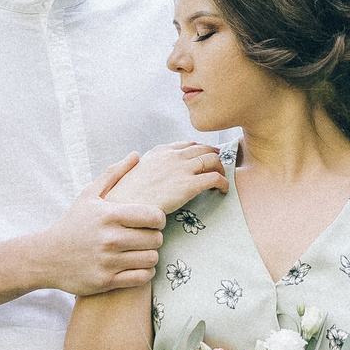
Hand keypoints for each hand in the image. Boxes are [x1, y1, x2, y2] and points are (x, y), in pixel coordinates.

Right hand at [34, 153, 168, 296]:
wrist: (46, 257)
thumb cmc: (72, 224)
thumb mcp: (88, 195)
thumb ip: (114, 174)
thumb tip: (135, 154)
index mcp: (109, 215)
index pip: (155, 216)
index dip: (158, 219)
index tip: (149, 221)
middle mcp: (110, 239)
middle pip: (156, 239)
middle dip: (154, 237)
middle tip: (144, 237)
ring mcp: (108, 262)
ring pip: (152, 259)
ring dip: (149, 255)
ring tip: (140, 251)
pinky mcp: (106, 281)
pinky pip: (142, 277)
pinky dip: (144, 272)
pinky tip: (135, 265)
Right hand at [108, 140, 229, 214]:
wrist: (125, 205)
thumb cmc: (126, 193)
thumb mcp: (135, 170)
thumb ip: (147, 163)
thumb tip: (145, 161)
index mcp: (160, 151)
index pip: (188, 144)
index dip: (201, 149)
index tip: (206, 155)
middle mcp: (173, 156)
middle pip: (204, 149)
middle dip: (214, 156)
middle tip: (218, 165)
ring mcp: (182, 169)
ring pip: (213, 160)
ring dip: (220, 168)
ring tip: (221, 177)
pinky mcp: (189, 185)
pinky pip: (215, 179)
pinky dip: (223, 183)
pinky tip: (223, 190)